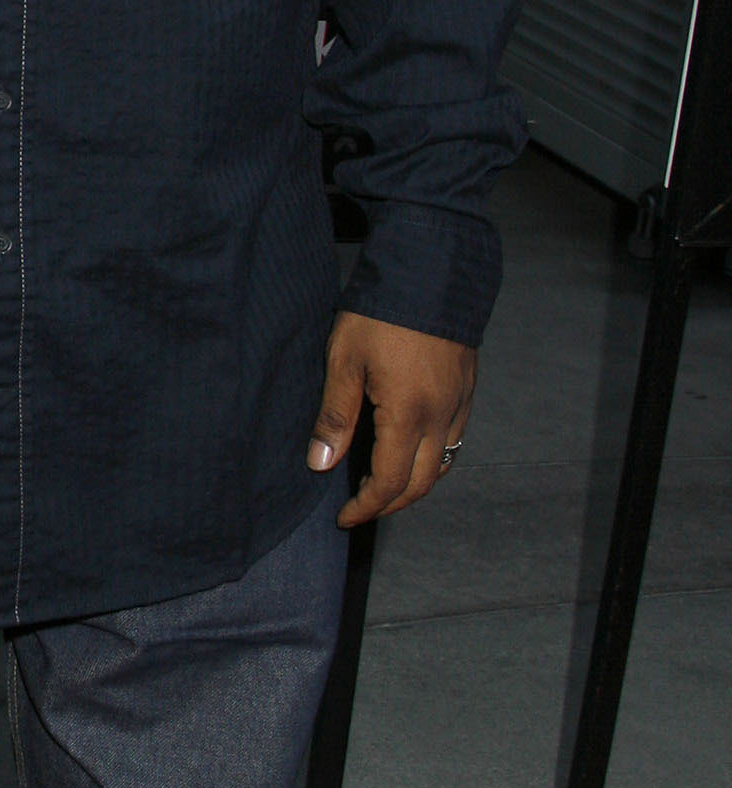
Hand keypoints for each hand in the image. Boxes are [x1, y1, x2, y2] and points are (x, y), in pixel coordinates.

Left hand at [307, 312, 476, 526]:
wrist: (433, 270)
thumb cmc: (381, 312)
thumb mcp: (344, 360)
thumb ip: (335, 416)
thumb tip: (321, 465)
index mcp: (409, 414)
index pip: (390, 482)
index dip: (367, 506)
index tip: (344, 517)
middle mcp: (441, 416)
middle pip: (423, 483)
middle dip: (391, 503)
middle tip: (361, 507)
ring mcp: (460, 403)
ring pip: (443, 463)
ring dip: (415, 482)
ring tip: (383, 483)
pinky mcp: (467, 388)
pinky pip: (455, 438)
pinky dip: (433, 456)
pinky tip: (410, 448)